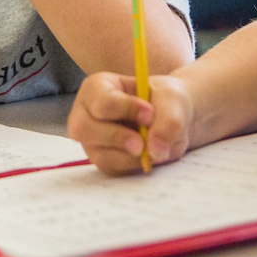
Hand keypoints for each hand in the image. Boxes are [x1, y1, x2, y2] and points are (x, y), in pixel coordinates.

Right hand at [67, 72, 192, 174]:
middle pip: (85, 128)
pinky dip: (131, 166)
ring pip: (97, 153)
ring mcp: (91, 140)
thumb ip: (168, 120)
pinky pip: (110, 168)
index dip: (126, 109)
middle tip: (142, 143)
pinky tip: (144, 156)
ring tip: (150, 148)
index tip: (150, 114)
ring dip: (127, 156)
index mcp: (97, 88)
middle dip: (117, 137)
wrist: (169, 118)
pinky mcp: (102, 159)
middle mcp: (86, 114)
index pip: (101, 101)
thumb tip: (155, 150)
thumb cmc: (163, 100)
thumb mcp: (172, 99)